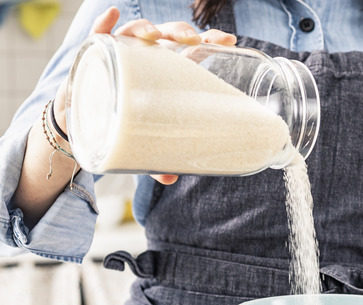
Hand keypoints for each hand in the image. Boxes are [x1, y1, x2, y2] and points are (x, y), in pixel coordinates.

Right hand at [60, 7, 238, 184]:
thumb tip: (171, 177)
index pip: (191, 49)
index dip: (209, 40)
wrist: (82, 124)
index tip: (228, 39)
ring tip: (156, 36)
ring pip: (136, 32)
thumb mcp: (143, 143)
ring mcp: (120, 55)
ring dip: (147, 28)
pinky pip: (97, 35)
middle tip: (192, 40)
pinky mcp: (93, 56)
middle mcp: (146, 59)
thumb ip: (157, 159)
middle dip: (180, 32)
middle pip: (167, 36)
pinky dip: (104, 23)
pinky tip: (112, 14)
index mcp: (166, 72)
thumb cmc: (123, 125)